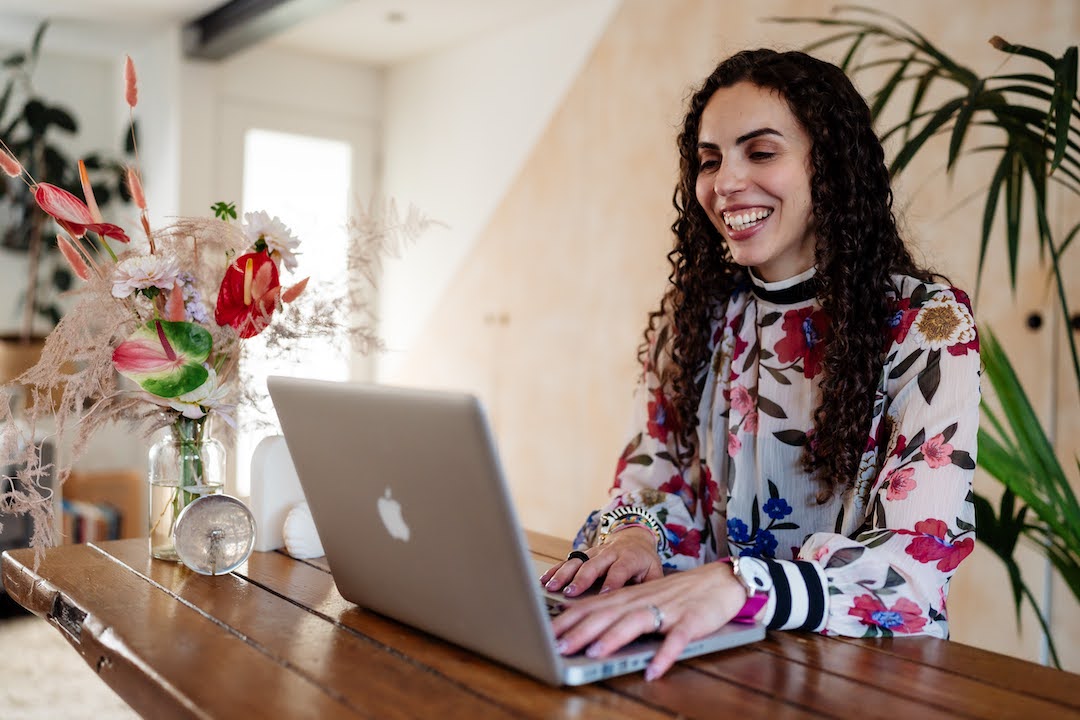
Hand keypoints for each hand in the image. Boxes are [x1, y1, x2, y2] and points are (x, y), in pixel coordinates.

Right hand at [539, 526, 662, 595]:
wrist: (634, 537)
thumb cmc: (645, 562)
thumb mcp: (655, 572)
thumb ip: (650, 588)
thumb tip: (645, 608)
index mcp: (630, 558)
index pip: (620, 570)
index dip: (612, 582)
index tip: (603, 595)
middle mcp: (610, 552)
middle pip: (594, 564)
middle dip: (581, 579)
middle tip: (571, 592)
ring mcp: (595, 551)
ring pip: (577, 561)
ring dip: (563, 574)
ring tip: (552, 587)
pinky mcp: (585, 553)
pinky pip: (568, 560)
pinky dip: (555, 569)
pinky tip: (544, 579)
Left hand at [551, 561, 746, 680]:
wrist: (720, 580)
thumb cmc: (678, 593)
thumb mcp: (642, 597)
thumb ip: (615, 607)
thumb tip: (581, 619)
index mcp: (629, 596)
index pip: (592, 607)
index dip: (567, 620)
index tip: (545, 633)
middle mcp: (643, 600)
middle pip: (607, 614)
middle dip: (580, 631)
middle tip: (557, 646)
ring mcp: (668, 610)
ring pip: (635, 623)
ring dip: (613, 638)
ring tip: (593, 653)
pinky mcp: (691, 622)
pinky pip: (676, 640)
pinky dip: (664, 655)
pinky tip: (653, 670)